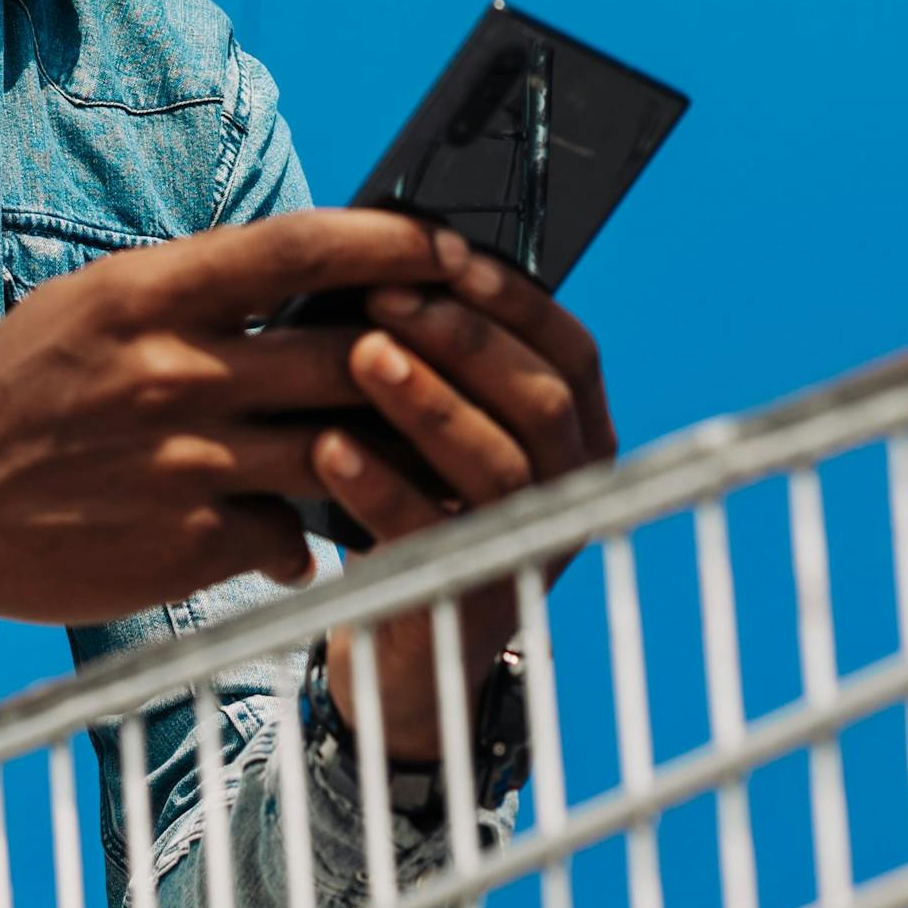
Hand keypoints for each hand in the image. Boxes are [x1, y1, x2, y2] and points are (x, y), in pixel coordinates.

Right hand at [0, 209, 458, 626]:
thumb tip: (310, 277)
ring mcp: (184, 464)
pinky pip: (291, 535)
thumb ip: (198, 294)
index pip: (299, 248)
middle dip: (421, 358)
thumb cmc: (20, 389)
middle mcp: (173, 373)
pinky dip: (310, 533)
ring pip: (336, 453)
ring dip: (385, 454)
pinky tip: (308, 533)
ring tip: (419, 450)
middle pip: (345, 357)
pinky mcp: (186, 545)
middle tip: (468, 355)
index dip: (391, 244)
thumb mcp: (97, 307)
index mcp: (150, 295)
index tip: (448, 246)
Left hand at [314, 240, 614, 758]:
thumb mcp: (440, 434)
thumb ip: (442, 368)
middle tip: (383, 297)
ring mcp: (526, 548)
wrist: (401, 652)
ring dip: (428, 402)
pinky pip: (429, 532)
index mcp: (578, 437)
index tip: (447, 254)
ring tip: (361, 355)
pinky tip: (328, 446)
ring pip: (497, 462)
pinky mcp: (469, 600)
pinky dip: (378, 484)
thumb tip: (381, 267)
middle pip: (541, 399)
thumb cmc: (414, 514)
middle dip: (463, 339)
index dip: (515, 300)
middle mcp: (569, 491)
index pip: (572, 351)